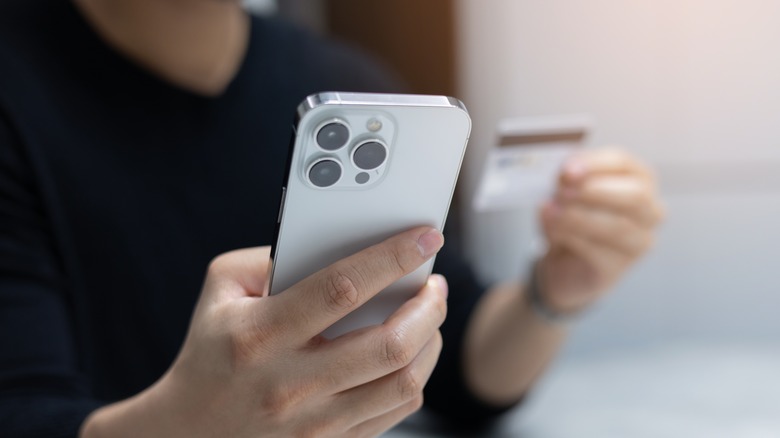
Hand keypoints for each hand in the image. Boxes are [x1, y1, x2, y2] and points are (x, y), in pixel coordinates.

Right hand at [81, 227, 447, 437]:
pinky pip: (396, 411)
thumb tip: (334, 240)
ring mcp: (314, 422)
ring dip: (431, 340)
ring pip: (404, 382)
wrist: (187, 431)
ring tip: (429, 315)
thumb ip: (273, 257)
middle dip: (429, 306)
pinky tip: (413, 352)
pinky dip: (416, 375)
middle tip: (434, 284)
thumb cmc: (211, 350)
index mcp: (261, 335)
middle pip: (390, 344)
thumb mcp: (222, 289)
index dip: (391, 258)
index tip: (425, 237)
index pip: (342, 288)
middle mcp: (291, 384)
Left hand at [538, 148, 663, 313]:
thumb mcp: (566, 192)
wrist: (564, 264)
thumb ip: (567, 181)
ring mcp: (638, 242)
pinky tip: (553, 233)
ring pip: (617, 226)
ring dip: (579, 217)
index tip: (567, 169)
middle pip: (635, 196)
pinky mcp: (617, 267)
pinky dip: (571, 238)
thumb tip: (564, 176)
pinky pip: (598, 251)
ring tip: (551, 212)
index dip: (595, 165)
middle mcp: (648, 211)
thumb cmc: (572, 220)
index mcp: (638, 180)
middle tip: (562, 192)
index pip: (623, 164)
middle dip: (595, 191)